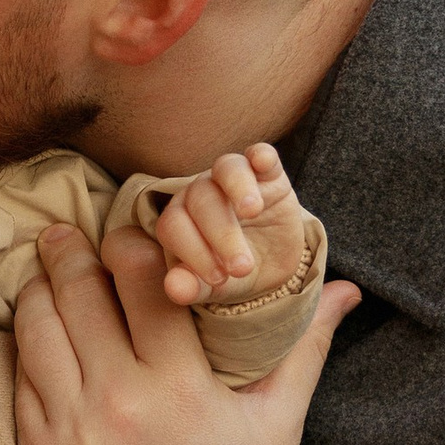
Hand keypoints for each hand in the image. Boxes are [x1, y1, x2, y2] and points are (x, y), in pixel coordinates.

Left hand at [15, 222, 358, 444]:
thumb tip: (342, 289)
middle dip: (71, 253)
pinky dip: (26, 347)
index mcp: (180, 386)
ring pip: (38, 330)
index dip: (132, 243)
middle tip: (68, 234)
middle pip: (79, 294)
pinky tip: (37, 331)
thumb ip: (303, 350)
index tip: (131, 235)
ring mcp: (71, 431)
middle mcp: (119, 401)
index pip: (141, 279)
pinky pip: (22, 380)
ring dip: (38, 291)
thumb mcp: (276, 428)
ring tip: (46, 273)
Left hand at [153, 141, 302, 307]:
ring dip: (238, 187)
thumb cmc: (230, 274)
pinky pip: (261, 154)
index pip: (174, 227)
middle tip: (242, 267)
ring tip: (252, 210)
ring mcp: (232, 177)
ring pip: (227, 168)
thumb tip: (175, 290)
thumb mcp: (215, 287)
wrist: (270, 264)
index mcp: (179, 218)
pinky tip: (263, 162)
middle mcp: (200, 191)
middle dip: (221, 235)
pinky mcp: (268, 172)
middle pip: (201, 200)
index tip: (218, 280)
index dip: (193, 252)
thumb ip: (193, 287)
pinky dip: (261, 155)